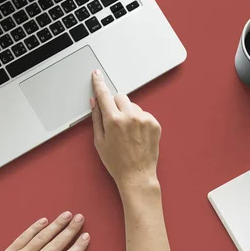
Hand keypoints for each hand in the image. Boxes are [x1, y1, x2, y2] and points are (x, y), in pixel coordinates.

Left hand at [0, 212, 89, 250]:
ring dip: (56, 224)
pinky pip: (24, 236)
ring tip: (67, 215)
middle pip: (57, 243)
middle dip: (70, 229)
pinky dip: (35, 227)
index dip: (77, 247)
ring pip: (43, 236)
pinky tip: (43, 220)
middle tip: (80, 218)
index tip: (86, 237)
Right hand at [90, 70, 161, 189]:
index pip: (104, 95)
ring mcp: (144, 119)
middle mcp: (130, 117)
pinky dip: (139, 120)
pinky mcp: (155, 124)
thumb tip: (95, 102)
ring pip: (133, 105)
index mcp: (113, 120)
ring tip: (128, 133)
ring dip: (128, 113)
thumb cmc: (116, 162)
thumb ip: (96, 119)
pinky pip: (144, 114)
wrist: (137, 175)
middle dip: (115, 105)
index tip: (97, 75)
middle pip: (120, 97)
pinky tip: (137, 135)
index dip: (99, 84)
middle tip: (115, 120)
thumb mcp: (99, 141)